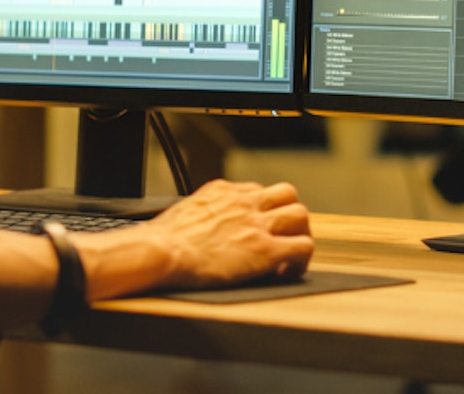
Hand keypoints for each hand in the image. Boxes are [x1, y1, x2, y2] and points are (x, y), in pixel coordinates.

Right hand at [137, 179, 312, 291]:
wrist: (160, 252)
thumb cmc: (162, 240)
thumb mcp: (185, 211)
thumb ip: (203, 213)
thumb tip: (203, 225)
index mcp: (223, 191)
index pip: (257, 191)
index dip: (261, 210)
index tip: (256, 227)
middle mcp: (244, 202)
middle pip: (286, 193)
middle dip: (287, 214)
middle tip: (281, 235)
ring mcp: (257, 225)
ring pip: (300, 214)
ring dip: (298, 233)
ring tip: (289, 254)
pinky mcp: (265, 250)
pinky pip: (302, 246)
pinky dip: (300, 260)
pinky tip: (286, 272)